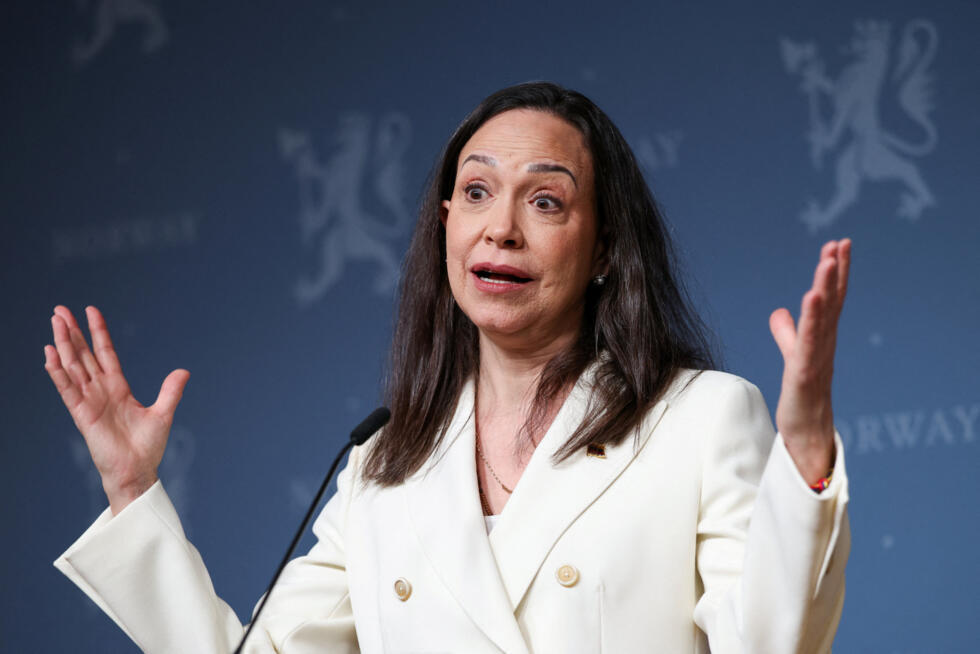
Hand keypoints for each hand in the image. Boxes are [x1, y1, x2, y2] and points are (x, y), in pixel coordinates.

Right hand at [44, 306, 189, 514]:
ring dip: (63, 344)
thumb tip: (184, 371)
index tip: (90, 311)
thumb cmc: (148, 447)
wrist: (136, 471)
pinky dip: (58, 372)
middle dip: (72, 332)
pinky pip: (67, 389)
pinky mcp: (81, 414)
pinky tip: (50, 354)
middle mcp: (100, 390)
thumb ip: (171, 391)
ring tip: (54, 322)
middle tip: (60, 309)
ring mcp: (89, 400)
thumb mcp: (163, 413)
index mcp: (118, 387)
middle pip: (83, 354)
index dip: (98, 332)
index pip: (105, 352)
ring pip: (72, 366)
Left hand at [769, 240, 850, 484]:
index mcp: (822, 338)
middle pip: (832, 302)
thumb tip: (779, 312)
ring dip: (826, 289)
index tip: (839, 244)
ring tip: (827, 263)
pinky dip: (811, 321)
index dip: (835, 272)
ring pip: (823, 319)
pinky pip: (807, 344)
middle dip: (835, 272)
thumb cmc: (803, 396)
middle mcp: (825, 344)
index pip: (831, 298)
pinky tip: (811, 299)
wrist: (807, 434)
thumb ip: (787, 333)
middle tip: (840, 243)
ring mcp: (817, 359)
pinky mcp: (803, 375)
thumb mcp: (792, 356)